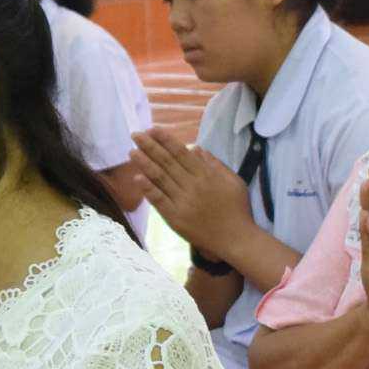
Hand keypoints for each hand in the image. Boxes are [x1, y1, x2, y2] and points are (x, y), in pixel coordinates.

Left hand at [129, 128, 254, 255]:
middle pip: (167, 162)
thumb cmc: (237, 209)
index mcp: (206, 175)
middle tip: (135, 134)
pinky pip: (159, 201)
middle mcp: (192, 186)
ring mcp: (182, 203)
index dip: (165, 140)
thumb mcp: (233, 181)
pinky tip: (137, 178)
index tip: (153, 129)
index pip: (181, 153)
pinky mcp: (176, 219)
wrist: (235, 239)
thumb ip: (215, 164)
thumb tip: (196, 148)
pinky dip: (148, 189)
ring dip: (144, 164)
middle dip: (150, 146)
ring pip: (160, 179)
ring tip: (131, 152)